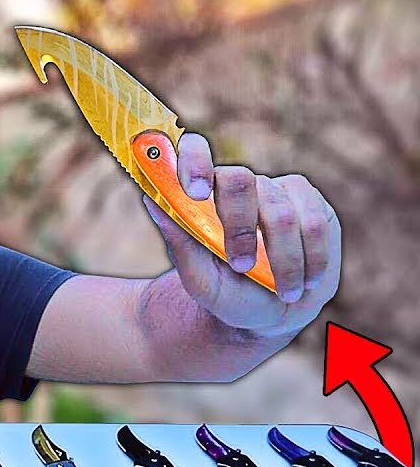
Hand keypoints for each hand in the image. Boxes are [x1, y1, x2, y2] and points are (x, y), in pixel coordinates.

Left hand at [142, 132, 340, 337]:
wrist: (272, 314)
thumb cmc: (229, 294)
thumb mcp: (201, 280)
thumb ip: (180, 243)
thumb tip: (151, 200)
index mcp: (202, 196)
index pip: (194, 151)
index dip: (194, 163)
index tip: (195, 193)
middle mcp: (238, 184)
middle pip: (239, 180)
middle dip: (241, 228)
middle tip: (242, 267)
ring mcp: (276, 189)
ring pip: (281, 213)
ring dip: (283, 260)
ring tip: (284, 292)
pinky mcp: (309, 201)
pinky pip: (315, 223)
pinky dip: (311, 259)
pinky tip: (306, 282)